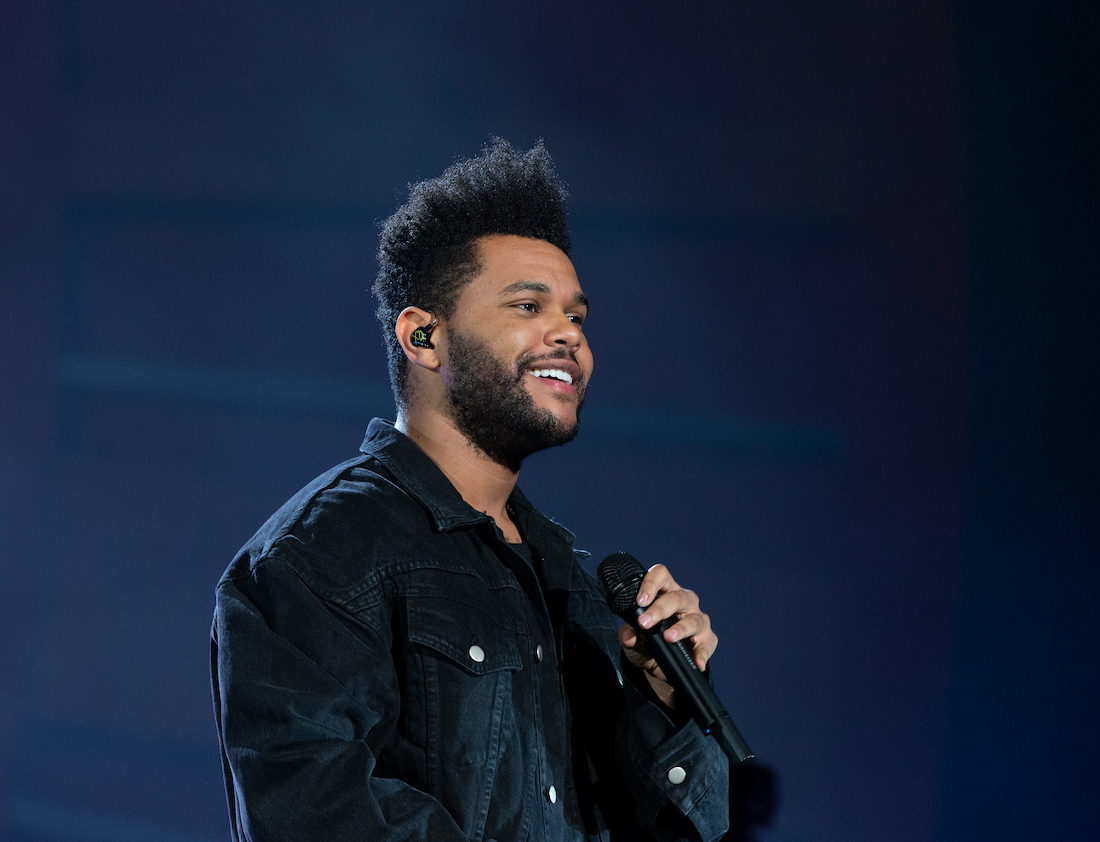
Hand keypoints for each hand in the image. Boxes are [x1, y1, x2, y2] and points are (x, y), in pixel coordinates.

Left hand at [617, 564, 717, 709]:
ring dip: (681, 628)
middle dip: (660, 610)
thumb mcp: (634, 643)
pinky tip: (697, 662)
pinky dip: (702, 653)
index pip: (661, 576)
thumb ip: (629, 637)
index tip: (640, 601)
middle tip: (645, 623)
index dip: (651, 584)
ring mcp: (697, 619)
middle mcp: (684, 602)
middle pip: (676, 597)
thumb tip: (628, 636)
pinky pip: (707, 643)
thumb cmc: (647, 644)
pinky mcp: (707, 638)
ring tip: (669, 638)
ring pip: (694, 619)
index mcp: (664, 593)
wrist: (660, 668)